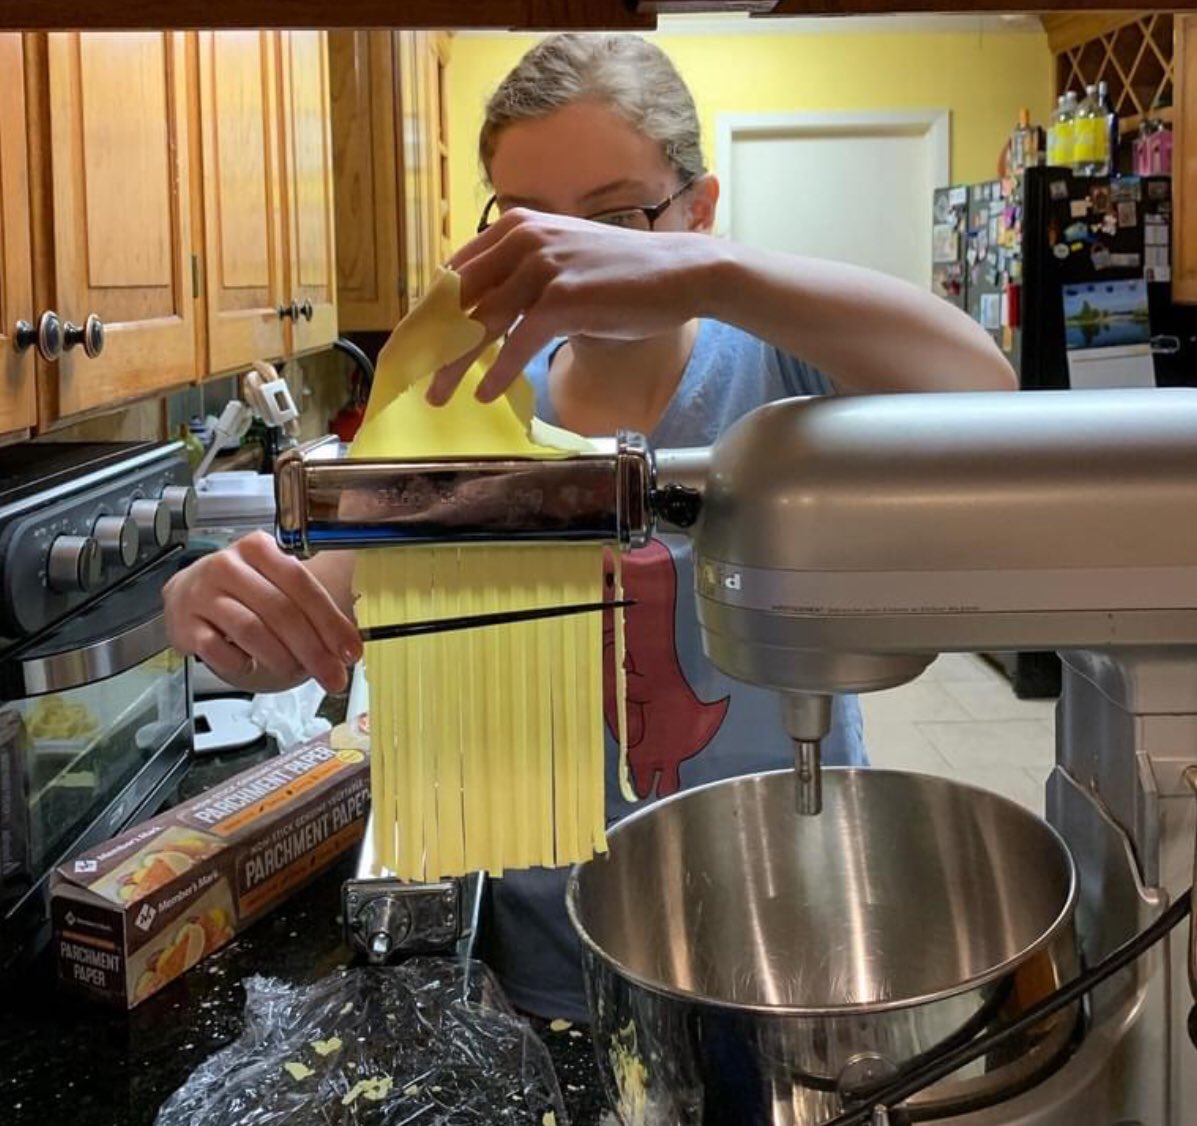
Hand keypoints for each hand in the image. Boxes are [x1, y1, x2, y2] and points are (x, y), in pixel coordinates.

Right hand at [163, 532, 360, 694]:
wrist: (186, 594)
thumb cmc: (241, 590)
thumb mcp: (275, 584)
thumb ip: (310, 609)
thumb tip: (347, 647)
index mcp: (258, 548)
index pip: (301, 584)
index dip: (330, 620)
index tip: (350, 650)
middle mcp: (227, 566)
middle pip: (281, 610)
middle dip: (313, 650)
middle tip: (333, 676)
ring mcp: (202, 594)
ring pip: (252, 630)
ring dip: (282, 658)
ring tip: (296, 671)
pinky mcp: (184, 624)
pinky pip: (219, 650)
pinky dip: (241, 663)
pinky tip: (252, 665)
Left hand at [427, 209, 716, 404]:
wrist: (679, 273)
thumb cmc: (620, 273)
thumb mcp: (560, 262)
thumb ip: (519, 276)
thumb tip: (481, 310)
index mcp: (514, 228)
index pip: (454, 273)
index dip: (428, 310)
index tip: (414, 342)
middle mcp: (522, 240)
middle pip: (459, 299)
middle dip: (430, 340)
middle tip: (411, 373)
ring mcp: (542, 267)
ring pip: (481, 324)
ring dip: (454, 365)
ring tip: (437, 395)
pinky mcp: (562, 298)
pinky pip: (517, 343)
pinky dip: (498, 372)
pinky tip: (485, 394)